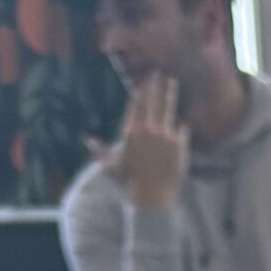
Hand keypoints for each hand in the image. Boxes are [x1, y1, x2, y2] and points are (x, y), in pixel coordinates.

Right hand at [93, 72, 187, 209]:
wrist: (153, 198)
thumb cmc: (130, 184)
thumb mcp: (112, 166)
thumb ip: (101, 150)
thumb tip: (86, 140)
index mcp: (131, 130)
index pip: (136, 104)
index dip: (141, 91)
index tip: (143, 81)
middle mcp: (148, 129)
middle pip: (152, 100)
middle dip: (154, 84)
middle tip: (157, 72)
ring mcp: (165, 135)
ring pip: (168, 108)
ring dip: (170, 92)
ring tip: (172, 81)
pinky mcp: (179, 143)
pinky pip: (182, 129)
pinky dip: (182, 125)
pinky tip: (183, 119)